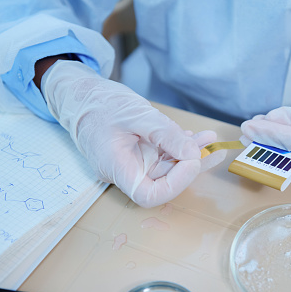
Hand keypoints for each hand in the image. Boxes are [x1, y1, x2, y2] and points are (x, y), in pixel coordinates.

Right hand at [42, 60, 223, 206]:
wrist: (80, 96)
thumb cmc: (100, 104)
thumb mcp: (137, 115)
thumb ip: (166, 134)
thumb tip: (194, 153)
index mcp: (116, 167)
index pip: (150, 195)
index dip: (176, 184)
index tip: (191, 161)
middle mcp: (126, 171)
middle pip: (163, 180)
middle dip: (189, 164)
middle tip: (210, 144)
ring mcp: (132, 163)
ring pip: (166, 165)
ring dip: (189, 152)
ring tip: (209, 137)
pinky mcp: (138, 153)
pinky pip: (162, 154)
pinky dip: (179, 145)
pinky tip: (195, 136)